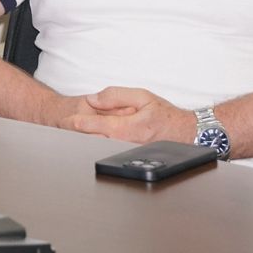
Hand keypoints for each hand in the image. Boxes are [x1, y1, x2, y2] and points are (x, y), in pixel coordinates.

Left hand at [62, 86, 196, 144]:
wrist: (184, 133)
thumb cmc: (165, 115)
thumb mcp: (142, 96)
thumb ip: (116, 95)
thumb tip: (94, 99)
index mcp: (130, 128)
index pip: (100, 126)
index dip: (83, 122)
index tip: (70, 119)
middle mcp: (127, 144)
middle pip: (96, 139)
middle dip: (81, 132)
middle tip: (68, 124)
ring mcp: (127, 153)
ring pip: (101, 145)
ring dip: (87, 137)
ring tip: (77, 128)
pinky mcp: (128, 157)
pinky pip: (109, 148)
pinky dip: (98, 141)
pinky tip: (93, 135)